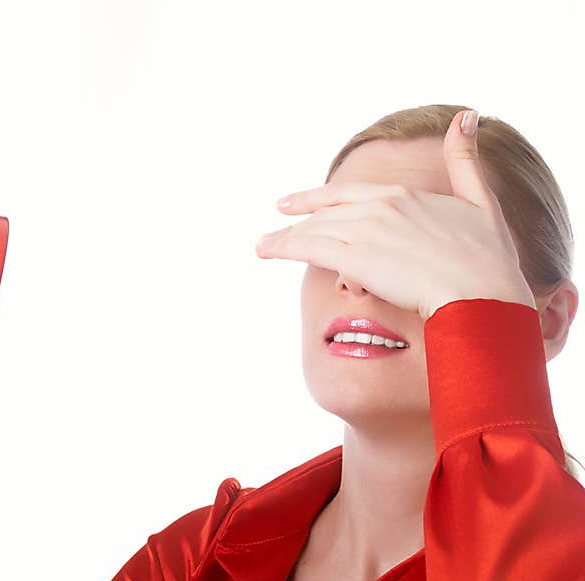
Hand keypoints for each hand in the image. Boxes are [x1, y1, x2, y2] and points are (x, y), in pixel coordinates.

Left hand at [255, 109, 536, 319]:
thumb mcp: (480, 199)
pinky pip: (310, 249)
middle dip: (297, 221)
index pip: (347, 194)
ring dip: (284, 239)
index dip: (318, 199)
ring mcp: (366, 231)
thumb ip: (464, 159)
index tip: (294, 202)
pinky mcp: (355, 258)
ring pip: (314, 231)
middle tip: (274, 227)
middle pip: (326, 214)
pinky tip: (266, 251)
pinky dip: (283, 247)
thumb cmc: (488, 258)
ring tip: (263, 246)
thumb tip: (465, 116)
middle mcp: (379, 208)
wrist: (482, 293)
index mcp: (403, 196)